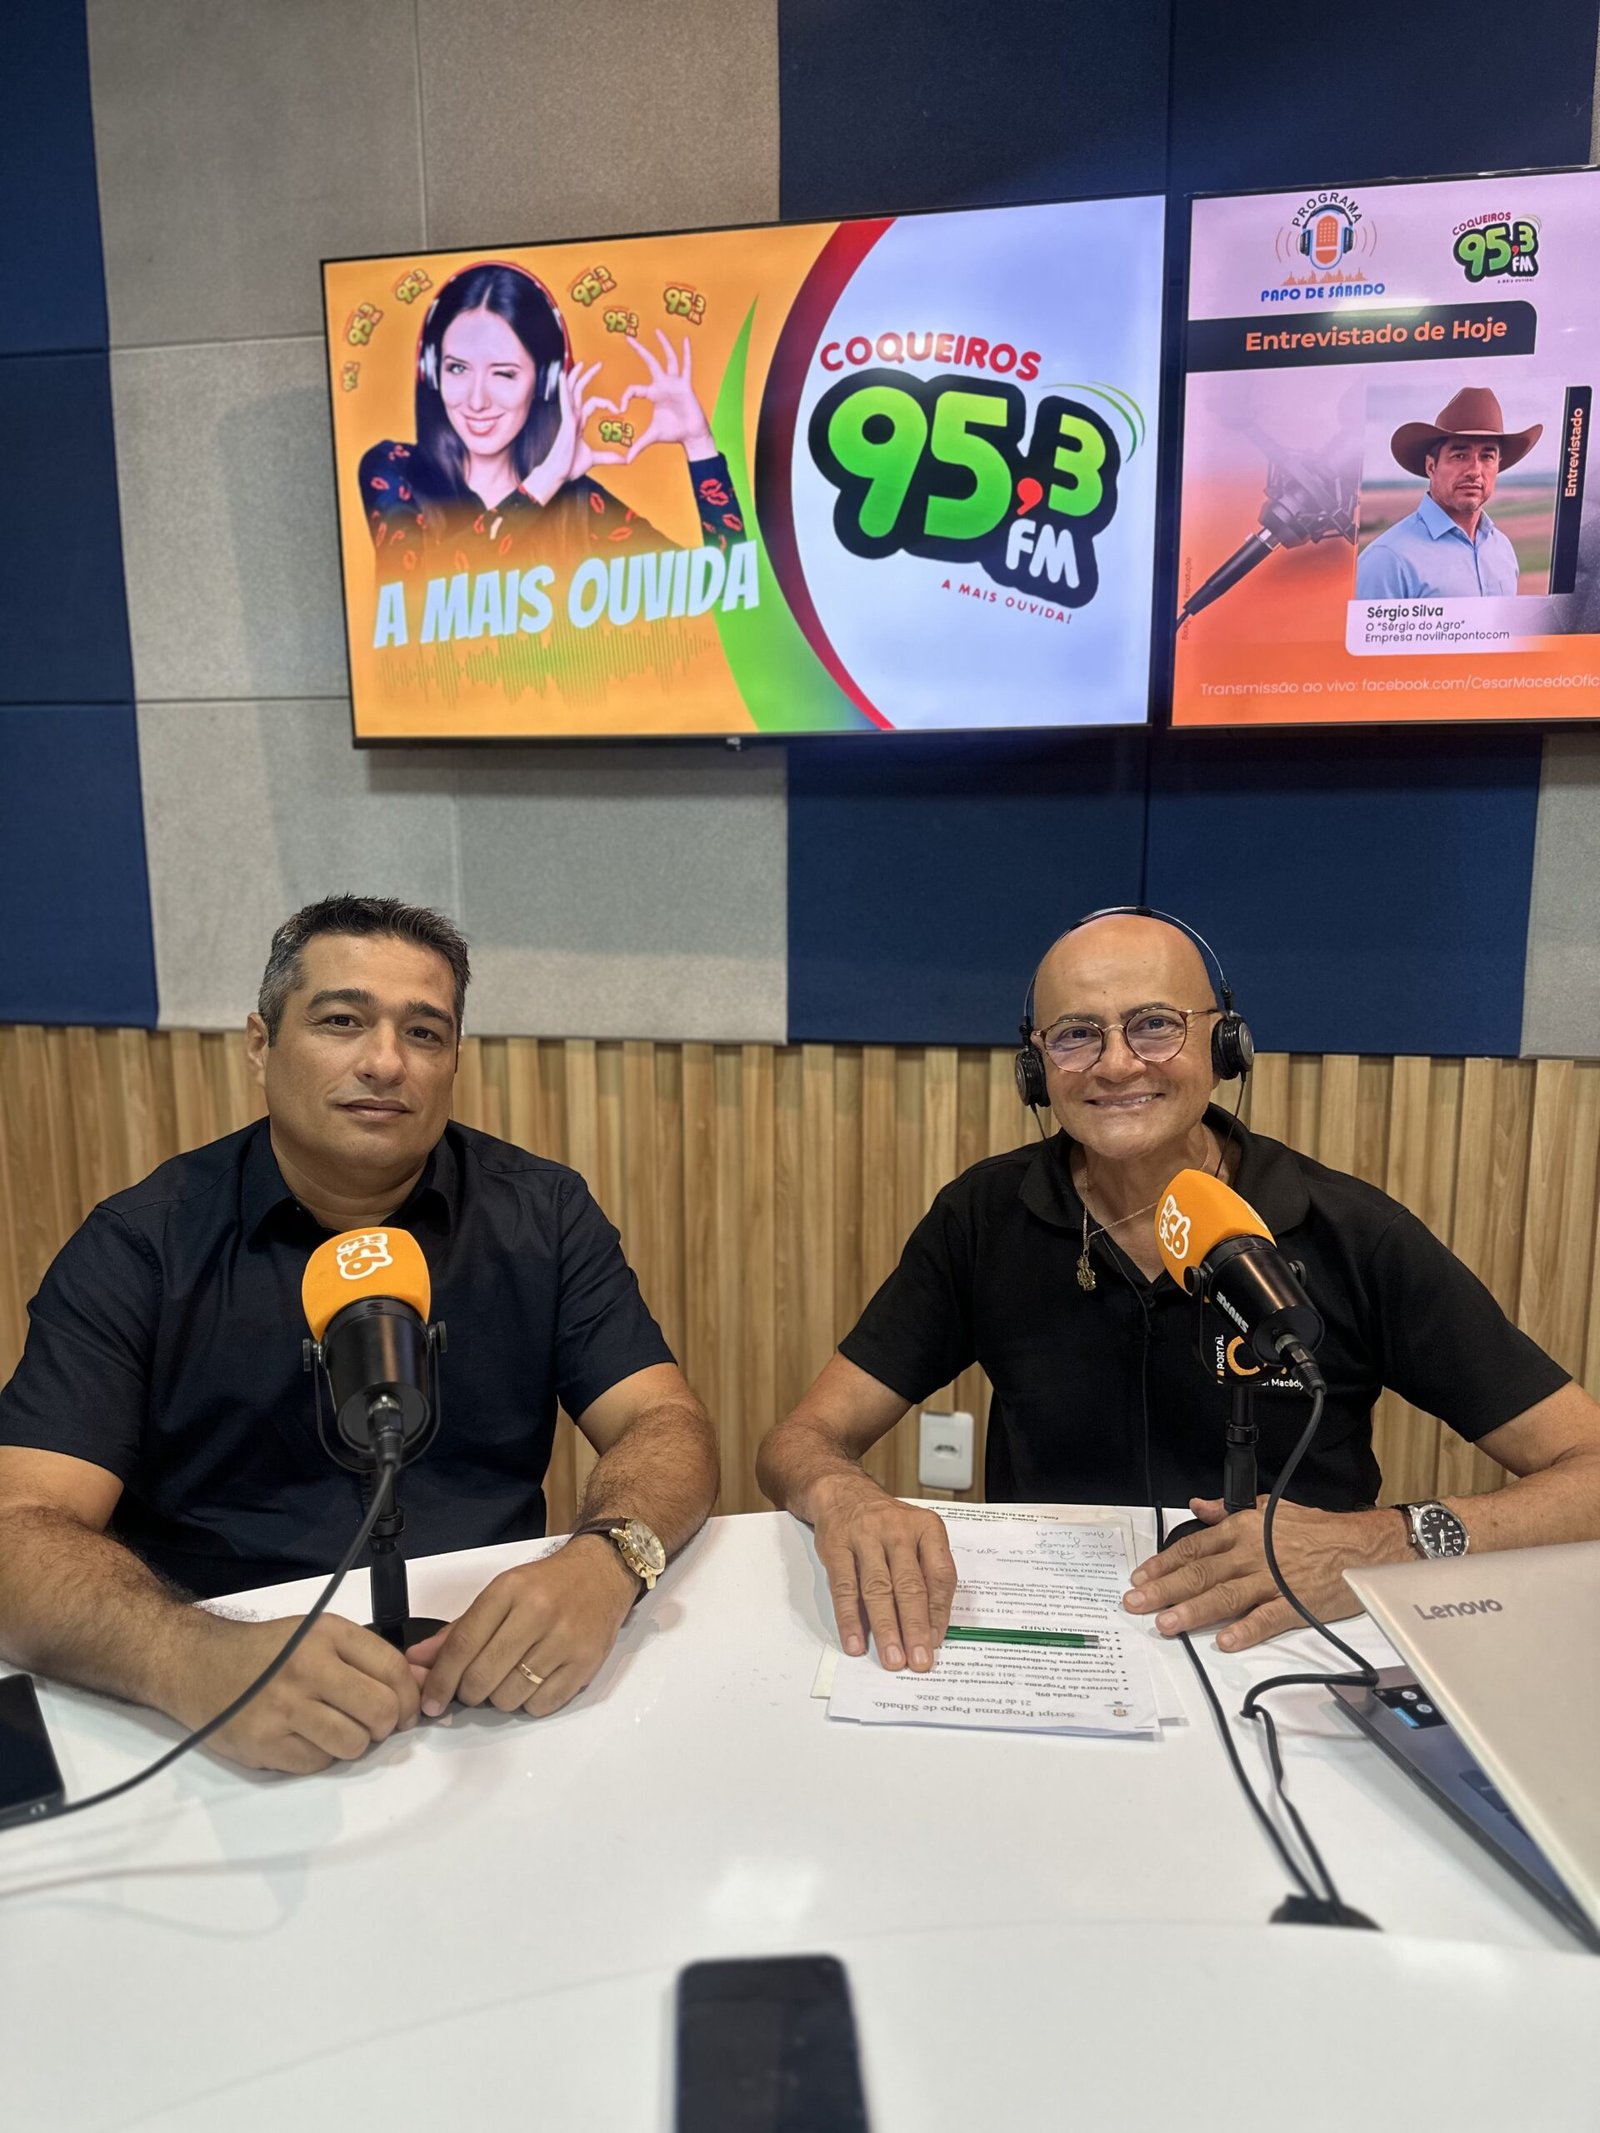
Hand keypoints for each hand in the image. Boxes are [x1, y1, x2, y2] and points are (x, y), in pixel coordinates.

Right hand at [175, 1613, 421, 1774]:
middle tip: (374, 1725)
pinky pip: (318, 1763)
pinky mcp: (264, 1743)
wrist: (197, 1664)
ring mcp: (284, 1708)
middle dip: (386, 1725)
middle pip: (380, 1710)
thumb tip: (422, 1684)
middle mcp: (308, 1668)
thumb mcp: (318, 1636)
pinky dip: (321, 1756)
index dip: (409, 1696)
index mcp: (327, 1634)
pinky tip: (304, 1737)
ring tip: (337, 1730)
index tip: (407, 1710)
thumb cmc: (267, 1651)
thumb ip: (368, 1659)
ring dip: (355, 1743)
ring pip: (354, 1743)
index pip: (392, 1669)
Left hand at [408, 1540, 636, 1718]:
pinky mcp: (586, 1663)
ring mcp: (565, 1639)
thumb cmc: (546, 1586)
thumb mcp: (501, 1593)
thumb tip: (418, 1661)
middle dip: (468, 1693)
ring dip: (499, 1698)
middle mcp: (538, 1613)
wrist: (603, 1574)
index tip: (429, 1702)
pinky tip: (533, 1683)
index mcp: (509, 1590)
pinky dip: (529, 1703)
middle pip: (483, 1676)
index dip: (440, 1679)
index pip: (463, 1644)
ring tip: (508, 1679)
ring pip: (509, 1696)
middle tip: (472, 1688)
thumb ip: (459, 1629)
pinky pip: (540, 1705)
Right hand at [521, 360, 622, 504]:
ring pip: (572, 391)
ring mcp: (568, 418)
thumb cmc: (570, 466)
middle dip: (588, 376)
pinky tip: (564, 376)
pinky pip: (565, 401)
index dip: (607, 402)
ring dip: (577, 376)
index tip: (618, 407)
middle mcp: (572, 416)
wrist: (558, 474)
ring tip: (582, 362)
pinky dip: (564, 388)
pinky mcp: (566, 421)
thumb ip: (609, 456)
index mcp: (578, 422)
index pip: (593, 403)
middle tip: (598, 364)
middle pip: (580, 390)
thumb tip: (625, 460)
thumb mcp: (595, 459)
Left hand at [616, 333, 715, 462]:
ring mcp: (675, 383)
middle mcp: (663, 385)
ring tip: (657, 331)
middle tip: (628, 337)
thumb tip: (626, 460)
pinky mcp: (686, 385)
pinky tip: (685, 340)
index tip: (619, 408)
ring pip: (668, 359)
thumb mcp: (652, 437)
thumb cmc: (673, 433)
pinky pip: (686, 366)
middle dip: (639, 350)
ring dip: (663, 345)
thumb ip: (638, 445)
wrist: (691, 436)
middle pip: (649, 363)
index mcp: (652, 394)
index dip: (625, 397)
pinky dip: (686, 353)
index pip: (633, 389)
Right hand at [812, 1475, 956, 1670]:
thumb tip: (930, 1628)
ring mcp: (865, 1537)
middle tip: (919, 1660)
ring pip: (878, 1589)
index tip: (936, 1642)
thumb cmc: (886, 1524)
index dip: (939, 1612)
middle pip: (910, 1585)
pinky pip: (844, 1588)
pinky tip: (856, 1642)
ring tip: (892, 1658)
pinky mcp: (836, 1546)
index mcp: (926, 1528)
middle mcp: (897, 1531)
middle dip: (915, 1628)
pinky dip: (850, 1619)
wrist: (843, 1493)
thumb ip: (927, 1574)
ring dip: (886, 1628)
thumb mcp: (916, 1535)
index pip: (940, 1575)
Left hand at [1122, 1497, 1400, 1650]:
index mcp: (1243, 1530)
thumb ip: (1228, 1511)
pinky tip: (1225, 1641)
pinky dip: (1245, 1630)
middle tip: (1136, 1604)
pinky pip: (1265, 1619)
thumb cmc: (1315, 1528)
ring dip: (1193, 1611)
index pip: (1195, 1547)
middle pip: (1201, 1573)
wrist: (1361, 1546)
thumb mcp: (1268, 1508)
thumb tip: (1197, 1505)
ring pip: (1225, 1596)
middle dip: (1165, 1590)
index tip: (1140, 1577)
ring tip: (1166, 1624)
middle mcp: (1251, 1554)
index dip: (1164, 1563)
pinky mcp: (1295, 1605)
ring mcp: (1272, 1581)